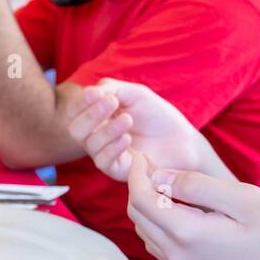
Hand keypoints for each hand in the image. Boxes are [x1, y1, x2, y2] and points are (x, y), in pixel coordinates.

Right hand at [63, 79, 216, 181]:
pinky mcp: (117, 170)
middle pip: (76, 129)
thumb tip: (89, 92)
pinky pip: (103, 161)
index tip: (95, 93)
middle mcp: (96, 136)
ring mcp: (105, 154)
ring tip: (128, 119)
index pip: (75, 111)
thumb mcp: (136, 94)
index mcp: (97, 117)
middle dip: (91, 115)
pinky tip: (127, 138)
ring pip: (90, 145)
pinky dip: (112, 148)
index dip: (81, 102)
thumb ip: (112, 88)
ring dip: (107, 130)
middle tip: (111, 102)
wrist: (183, 141)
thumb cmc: (158, 116)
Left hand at [126, 151, 259, 259]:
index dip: (138, 174)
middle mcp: (176, 257)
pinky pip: (158, 245)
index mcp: (186, 235)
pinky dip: (158, 224)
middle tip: (153, 166)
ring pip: (145, 231)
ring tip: (166, 185)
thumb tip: (159, 176)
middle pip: (138, 216)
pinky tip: (179, 209)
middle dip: (139, 188)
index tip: (143, 155)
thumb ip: (196, 185)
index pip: (141, 200)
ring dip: (148, 207)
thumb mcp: (242, 198)